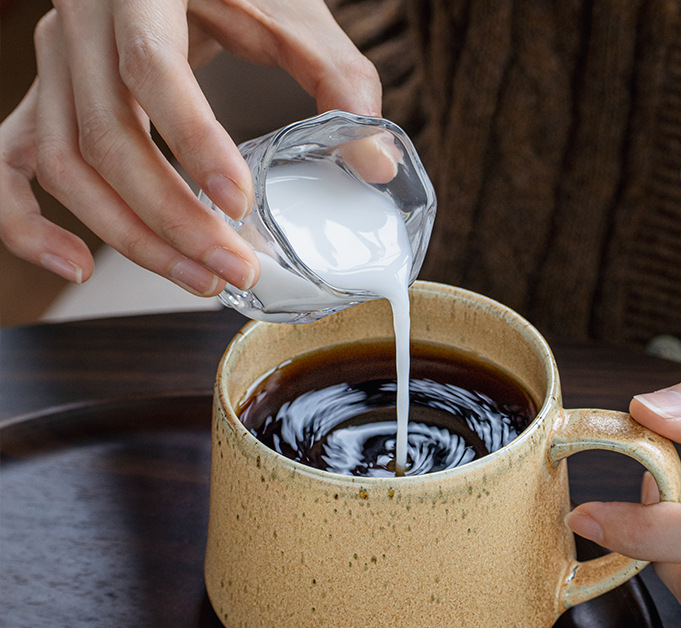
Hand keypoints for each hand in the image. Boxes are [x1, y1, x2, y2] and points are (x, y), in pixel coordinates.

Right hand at [0, 0, 380, 293]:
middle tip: (233, 270)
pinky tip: (76, 266)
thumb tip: (377, 163)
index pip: (152, 71)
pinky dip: (25, 223)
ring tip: (197, 281)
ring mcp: (53, 68)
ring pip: (63, 164)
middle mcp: (80, 30)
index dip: (192, 141)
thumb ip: (337, 77)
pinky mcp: (45, 101)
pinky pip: (10, 165)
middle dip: (170, 218)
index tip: (239, 202)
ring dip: (127, 237)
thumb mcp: (287, 12)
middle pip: (105, 137)